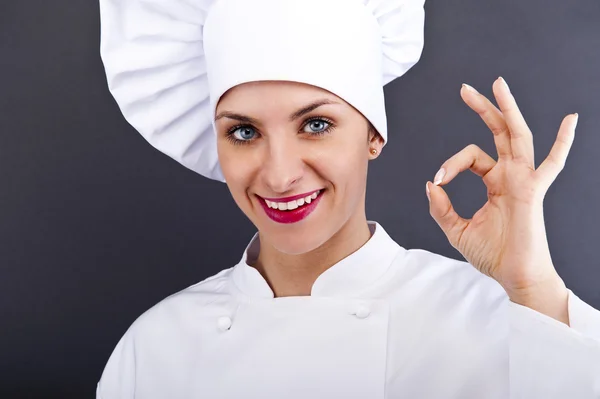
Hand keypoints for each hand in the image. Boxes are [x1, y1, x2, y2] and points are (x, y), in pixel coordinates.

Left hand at [425, 77, 576, 322]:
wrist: (513, 276)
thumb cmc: (491, 254)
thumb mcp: (456, 229)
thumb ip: (441, 207)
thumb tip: (430, 183)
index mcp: (494, 182)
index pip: (471, 157)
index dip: (451, 164)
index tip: (438, 179)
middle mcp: (510, 175)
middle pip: (498, 133)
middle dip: (482, 109)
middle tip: (465, 89)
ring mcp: (523, 180)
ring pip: (518, 136)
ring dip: (508, 110)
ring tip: (497, 84)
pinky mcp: (533, 191)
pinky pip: (551, 164)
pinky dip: (563, 142)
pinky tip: (571, 119)